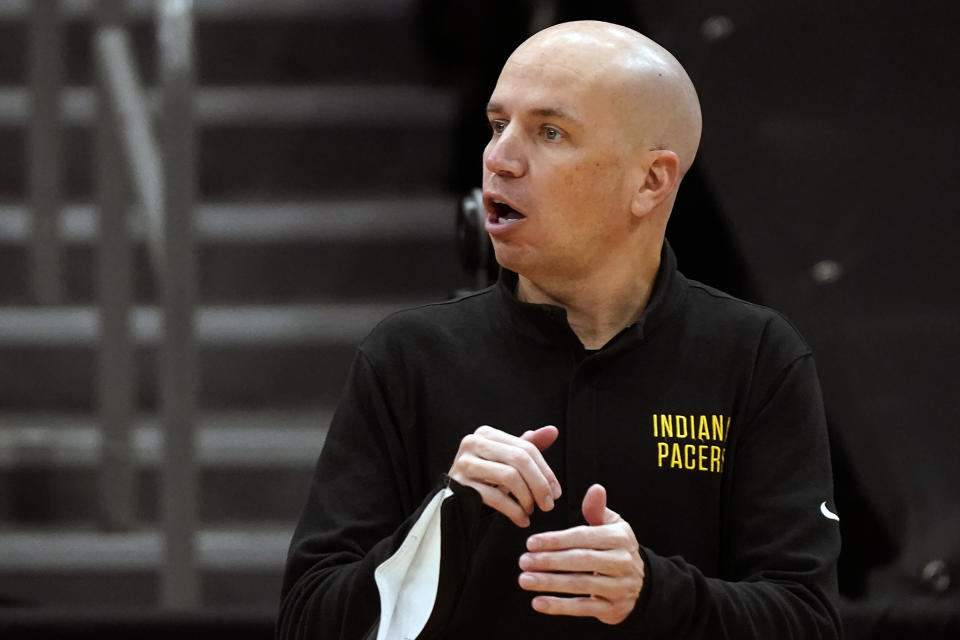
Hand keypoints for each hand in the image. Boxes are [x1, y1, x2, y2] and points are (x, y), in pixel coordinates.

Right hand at [448, 425, 561, 526]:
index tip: (556, 492)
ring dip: (527, 498)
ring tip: (531, 511)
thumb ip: (527, 447)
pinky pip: (495, 497)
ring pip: (509, 476)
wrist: (454, 502)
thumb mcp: (506, 462)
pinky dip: (514, 511)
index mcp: (486, 434)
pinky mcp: (460, 485)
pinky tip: (521, 520)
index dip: (545, 471)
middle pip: (519, 459)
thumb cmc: (485, 480)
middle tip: (548, 505)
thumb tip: (553, 431)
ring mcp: (464, 463)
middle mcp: (472, 443)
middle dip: (539, 484)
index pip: (526, 448)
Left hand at [518, 484, 644, 624]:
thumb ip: (598, 509)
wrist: (642, 585)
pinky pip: (583, 607)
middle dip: (549, 561)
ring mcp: (618, 587)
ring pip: (579, 585)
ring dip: (549, 583)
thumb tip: (596, 489)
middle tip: (524, 561)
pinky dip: (559, 606)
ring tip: (525, 579)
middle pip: (580, 561)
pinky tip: (538, 603)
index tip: (531, 542)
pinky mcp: (612, 608)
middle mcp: (622, 562)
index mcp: (619, 538)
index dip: (556, 540)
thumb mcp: (613, 526)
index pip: (583, 537)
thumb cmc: (618, 550)